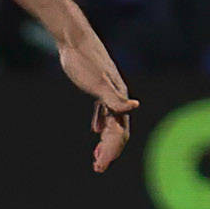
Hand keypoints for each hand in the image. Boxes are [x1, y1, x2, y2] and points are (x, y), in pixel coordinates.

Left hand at [56, 21, 137, 170]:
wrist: (73, 40)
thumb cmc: (83, 61)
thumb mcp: (96, 82)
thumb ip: (114, 97)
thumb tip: (135, 106)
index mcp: (118, 98)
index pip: (120, 131)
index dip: (112, 150)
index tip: (100, 166)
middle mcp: (117, 96)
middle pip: (118, 130)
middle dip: (110, 151)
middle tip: (98, 168)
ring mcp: (108, 92)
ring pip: (112, 122)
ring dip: (106, 141)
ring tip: (98, 157)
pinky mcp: (98, 87)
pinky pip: (104, 111)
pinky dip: (101, 123)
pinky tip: (95, 130)